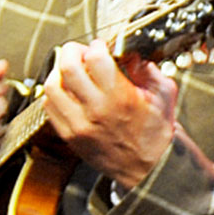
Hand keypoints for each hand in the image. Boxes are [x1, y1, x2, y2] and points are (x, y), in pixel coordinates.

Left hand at [44, 39, 177, 189]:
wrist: (149, 169)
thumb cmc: (156, 135)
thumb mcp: (164, 96)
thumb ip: (149, 71)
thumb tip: (133, 55)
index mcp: (121, 98)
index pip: (96, 58)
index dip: (97, 46)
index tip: (101, 47)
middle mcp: (96, 110)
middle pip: (68, 67)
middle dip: (72, 51)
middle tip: (79, 51)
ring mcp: (79, 124)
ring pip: (52, 86)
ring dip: (59, 72)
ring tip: (70, 71)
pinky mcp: (69, 135)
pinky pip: (50, 106)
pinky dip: (54, 93)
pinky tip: (66, 91)